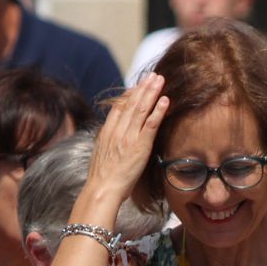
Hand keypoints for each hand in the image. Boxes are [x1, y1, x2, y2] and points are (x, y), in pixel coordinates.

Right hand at [83, 74, 169, 220]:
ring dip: (151, 93)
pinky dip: (158, 111)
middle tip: (152, 76)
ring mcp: (129, 137)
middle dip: (142, 88)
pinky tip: (165, 100)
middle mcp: (117, 130)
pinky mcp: (140, 146)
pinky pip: (150, 124)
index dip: (129, 95)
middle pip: (131, 103)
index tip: (137, 86)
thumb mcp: (101, 156)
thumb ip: (108, 144)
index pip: (119, 107)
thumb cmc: (102, 179)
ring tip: (159, 80)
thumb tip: (113, 141)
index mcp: (107, 132)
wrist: (102, 189)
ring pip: (141, 109)